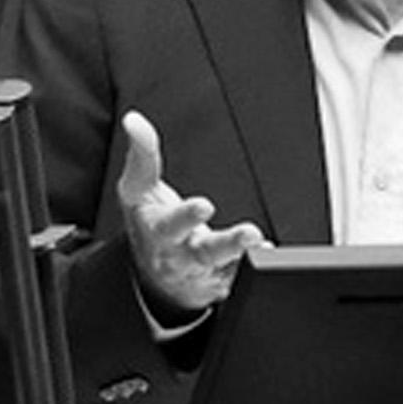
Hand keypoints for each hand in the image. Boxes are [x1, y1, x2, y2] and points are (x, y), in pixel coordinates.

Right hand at [116, 110, 267, 314]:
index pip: (170, 225)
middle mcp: (182, 256)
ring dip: (246, 257)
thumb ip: (142, 154)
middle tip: (250, 233)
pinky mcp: (221, 283)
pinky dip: (253, 271)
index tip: (204, 206)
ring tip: (262, 242)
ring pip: (226, 269)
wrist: (153, 276)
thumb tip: (134, 120)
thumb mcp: (138, 190)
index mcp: (160, 232)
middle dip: (226, 245)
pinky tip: (268, 255)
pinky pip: (239, 280)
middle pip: (204, 253)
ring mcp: (203, 272)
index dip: (186, 217)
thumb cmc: (149, 224)